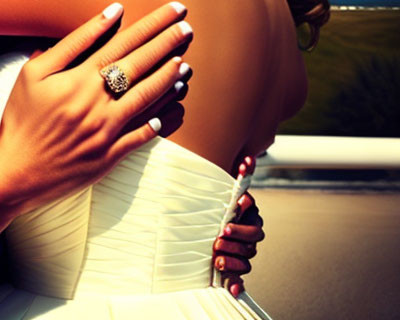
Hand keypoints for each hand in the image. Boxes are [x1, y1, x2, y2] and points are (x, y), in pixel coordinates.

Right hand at [0, 1, 192, 226]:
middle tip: (188, 27)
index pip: (124, 43)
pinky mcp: (110, 155)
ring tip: (186, 63)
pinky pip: (142, 135)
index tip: (173, 11)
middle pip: (141, 66)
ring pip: (147, 99)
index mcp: (79, 79)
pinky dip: (160, 121)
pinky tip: (174, 107)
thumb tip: (108, 16)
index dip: (152, 25)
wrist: (14, 169)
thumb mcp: (35, 73)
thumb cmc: (20, 117)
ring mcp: (107, 130)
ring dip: (169, 79)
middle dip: (167, 44)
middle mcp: (98, 102)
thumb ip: (73, 43)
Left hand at [214, 167, 263, 296]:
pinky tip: (232, 289)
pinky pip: (241, 279)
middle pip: (254, 235)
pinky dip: (236, 284)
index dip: (246, 206)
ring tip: (216, 256)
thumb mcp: (214, 194)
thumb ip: (233, 178)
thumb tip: (248, 158)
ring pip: (248, 256)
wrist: (193, 235)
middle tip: (221, 232)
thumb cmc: (208, 210)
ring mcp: (243, 251)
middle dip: (239, 233)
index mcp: (244, 213)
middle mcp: (248, 232)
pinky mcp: (235, 269)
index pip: (252, 209)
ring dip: (233, 256)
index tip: (236, 202)